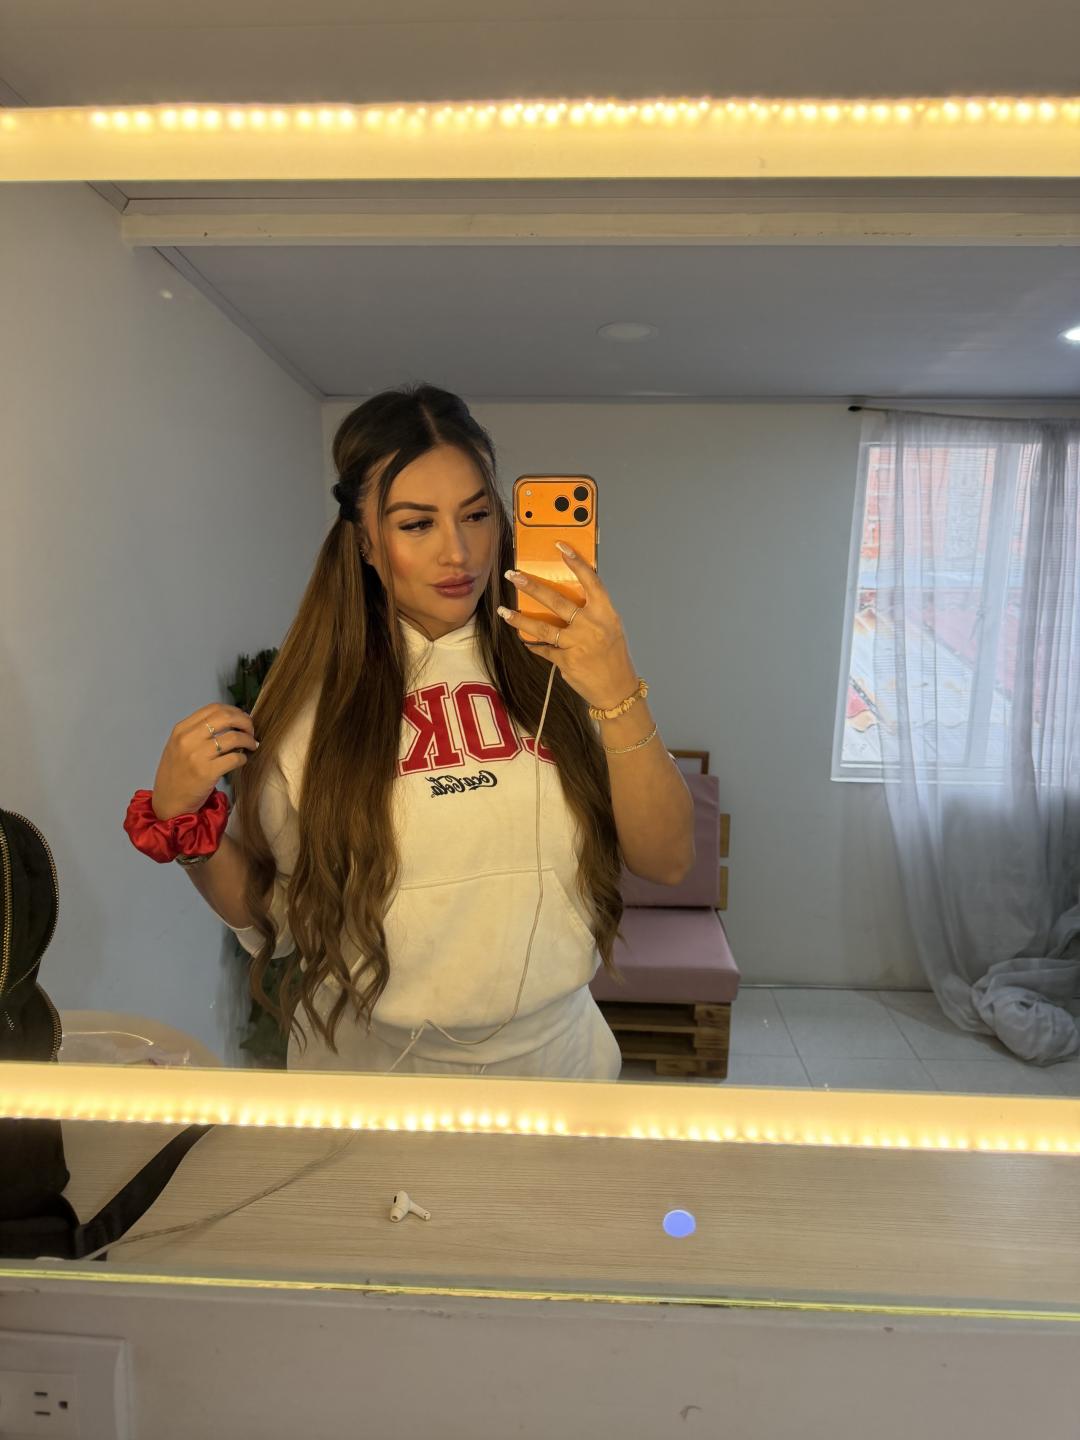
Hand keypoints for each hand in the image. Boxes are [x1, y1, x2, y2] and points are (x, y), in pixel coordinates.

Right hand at [151, 705, 258, 819]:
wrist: (168, 802)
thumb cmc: (176, 774)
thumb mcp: (179, 747)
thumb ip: (198, 732)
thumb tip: (230, 720)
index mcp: (181, 730)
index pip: (213, 708)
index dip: (234, 711)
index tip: (243, 718)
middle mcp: (187, 739)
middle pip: (226, 718)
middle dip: (244, 722)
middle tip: (251, 730)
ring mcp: (197, 756)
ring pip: (233, 737)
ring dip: (248, 740)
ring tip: (251, 745)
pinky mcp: (207, 773)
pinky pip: (235, 758)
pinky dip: (243, 758)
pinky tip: (242, 761)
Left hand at [497, 543, 637, 711]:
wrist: (617, 690)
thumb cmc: (614, 656)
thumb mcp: (610, 627)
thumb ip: (592, 611)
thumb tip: (566, 594)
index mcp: (606, 613)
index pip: (591, 581)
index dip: (576, 562)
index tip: (560, 546)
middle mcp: (592, 626)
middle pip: (557, 601)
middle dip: (531, 587)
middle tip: (514, 575)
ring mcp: (578, 644)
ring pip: (542, 627)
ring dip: (520, 619)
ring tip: (504, 611)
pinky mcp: (566, 662)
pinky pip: (544, 649)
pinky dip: (532, 644)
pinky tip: (523, 638)